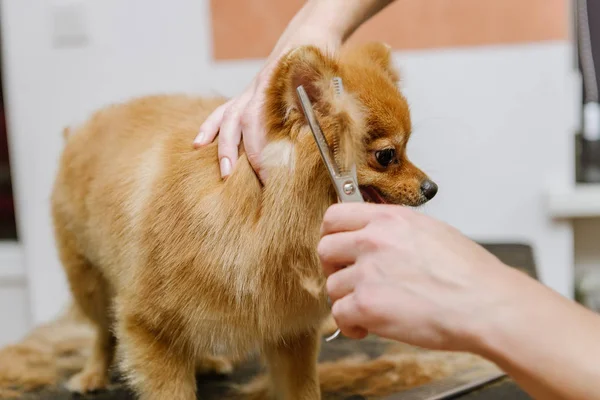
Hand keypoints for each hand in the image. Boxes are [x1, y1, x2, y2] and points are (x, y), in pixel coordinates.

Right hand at [193, 7, 341, 181]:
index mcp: (277, 87)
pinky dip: (209, 127)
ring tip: (223, 173)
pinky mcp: (243, 97)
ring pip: (229, 118)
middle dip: (246, 154)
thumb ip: (323, 110)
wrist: (307, 40)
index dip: (267, 153)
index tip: (275, 177)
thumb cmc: (319, 67)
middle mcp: (257, 90)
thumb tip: (321, 145)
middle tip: (255, 182)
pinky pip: (221, 111)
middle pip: (244, 122)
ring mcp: (247, 93)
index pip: (265, 123)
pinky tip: (199, 143)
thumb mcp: (327, 86)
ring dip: (224, 147)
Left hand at [318, 203, 520, 352]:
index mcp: (389, 219)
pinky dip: (349, 325)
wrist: (486, 304)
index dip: (332, 235)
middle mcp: (373, 241)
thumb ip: (395, 230)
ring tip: (369, 309)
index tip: (338, 249)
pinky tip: (366, 327)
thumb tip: (375, 237)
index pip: (335, 216)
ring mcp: (368, 272)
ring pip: (332, 285)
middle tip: (348, 279)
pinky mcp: (367, 305)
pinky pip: (339, 314)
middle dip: (333, 267)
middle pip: (325, 249)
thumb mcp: (430, 231)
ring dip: (347, 299)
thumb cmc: (469, 274)